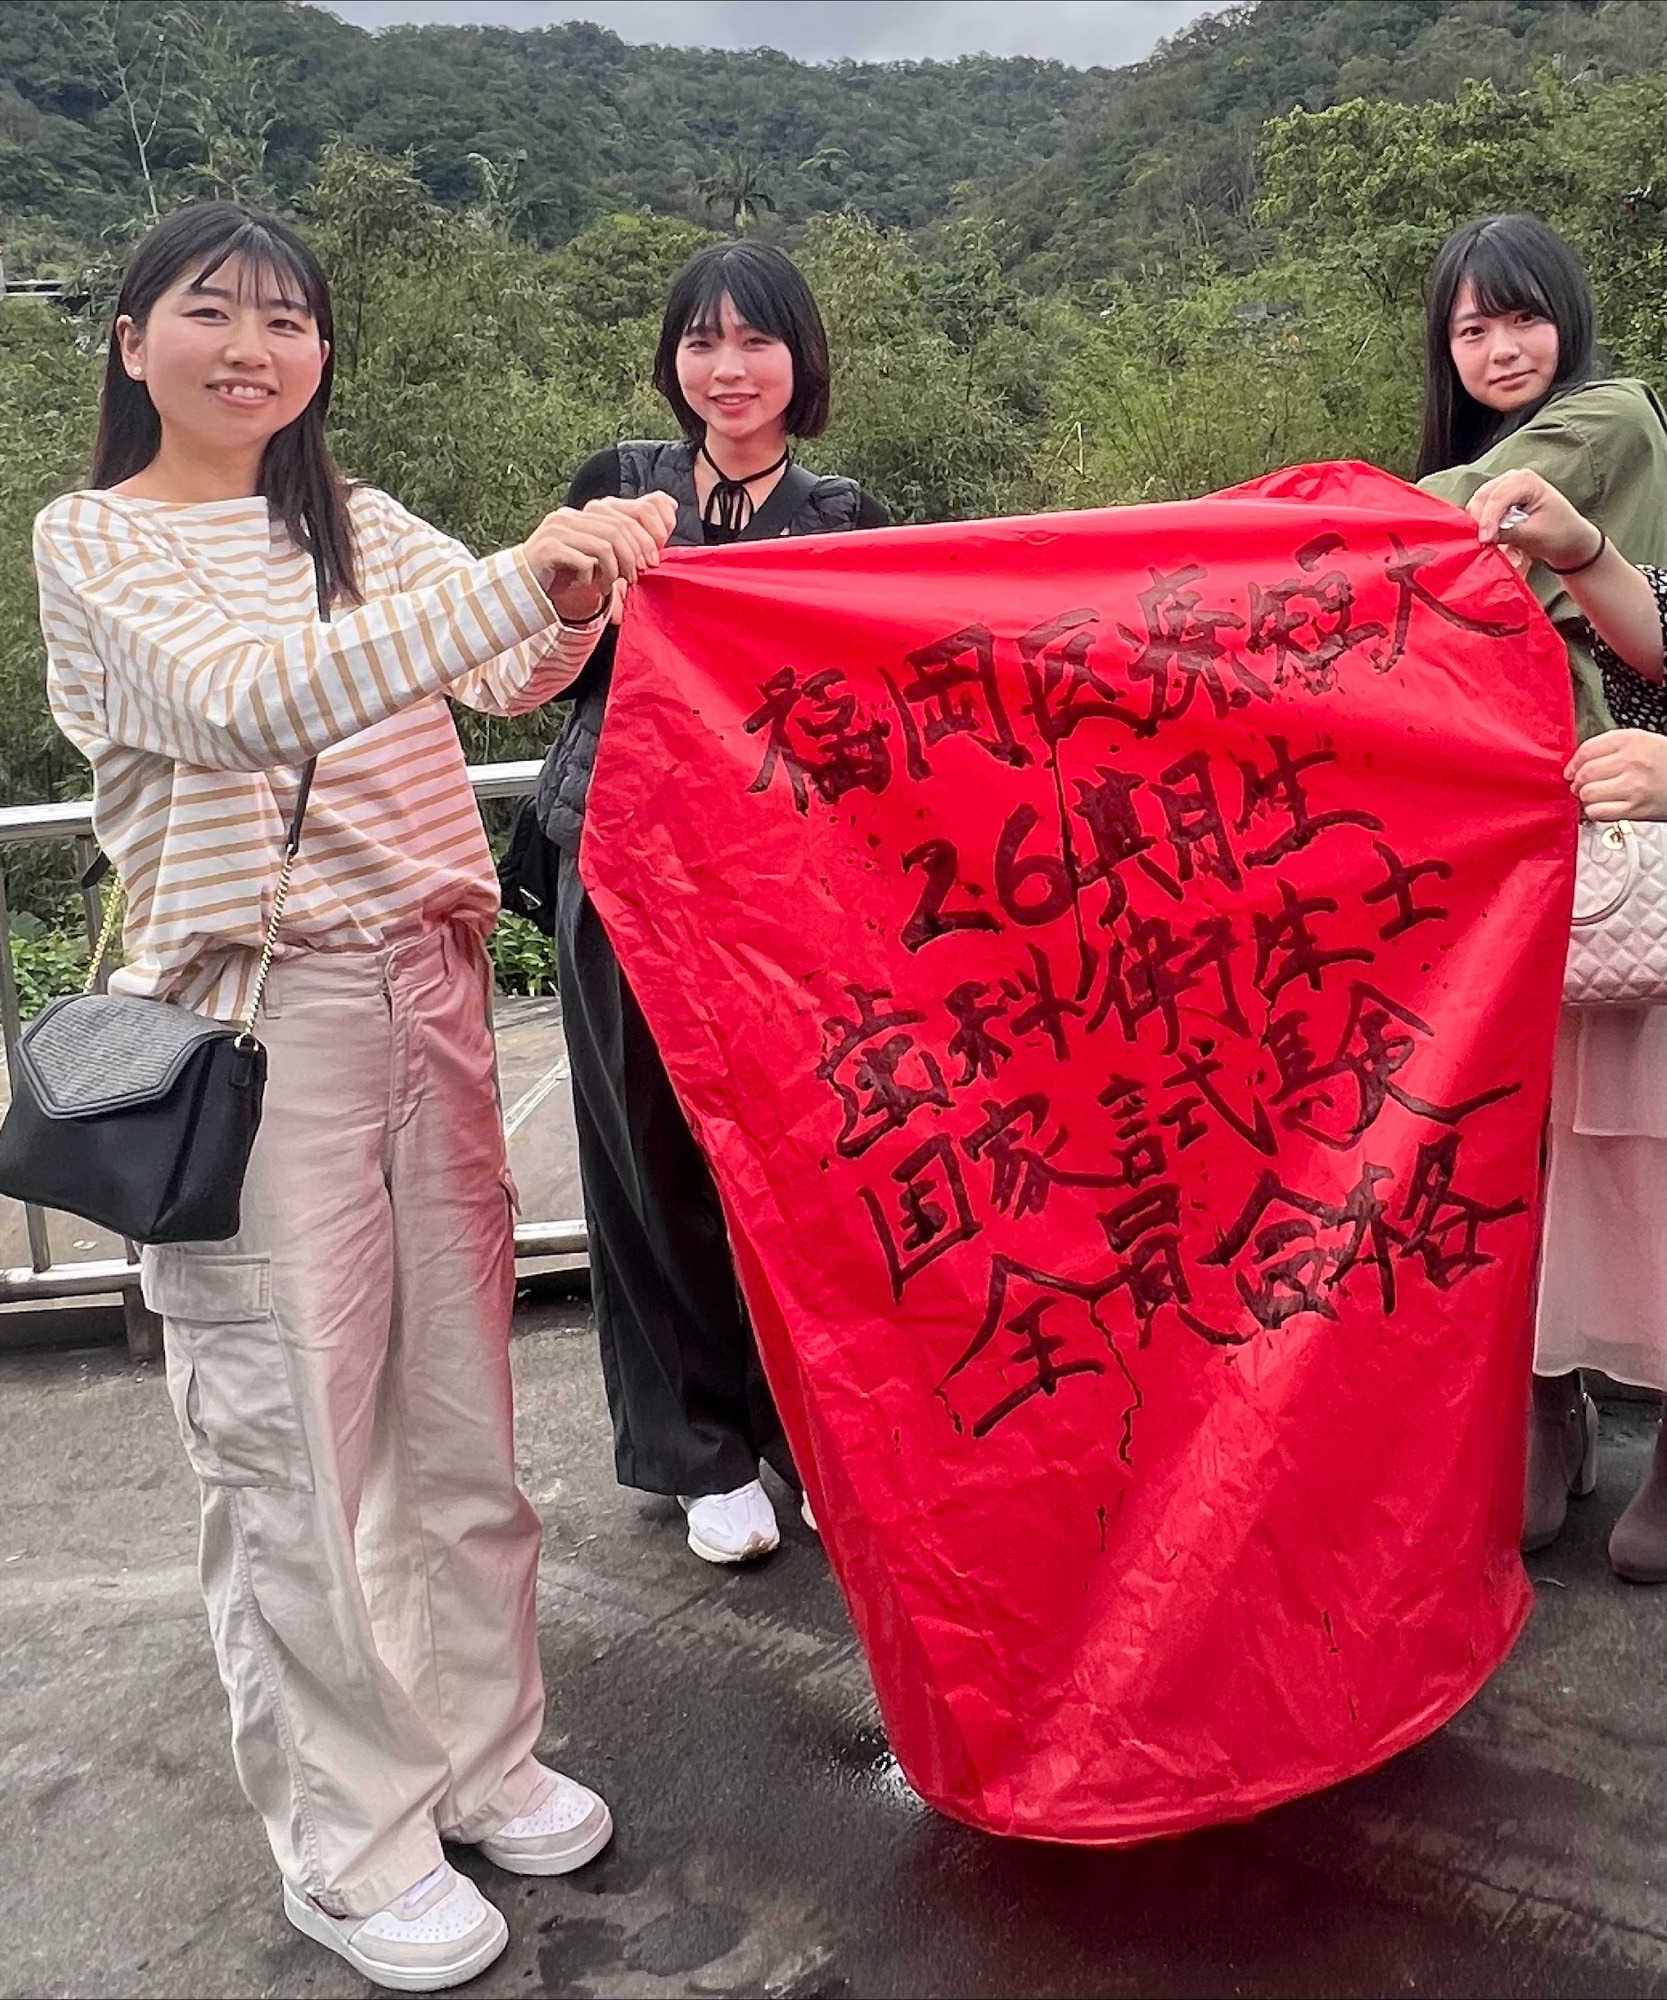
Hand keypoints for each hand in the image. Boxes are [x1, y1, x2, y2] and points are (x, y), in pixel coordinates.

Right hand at [520, 493, 676, 621]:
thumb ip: (619, 547)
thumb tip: (657, 542)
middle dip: (634, 556)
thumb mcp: (595, 559)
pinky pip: (585, 561)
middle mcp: (570, 517)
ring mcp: (557, 530)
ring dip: (615, 570)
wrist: (522, 589)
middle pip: (618, 529)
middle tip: (635, 578)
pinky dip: (593, 578)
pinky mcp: (548, 549)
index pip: (625, 513)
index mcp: (583, 514)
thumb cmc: (563, 575)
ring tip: (612, 586)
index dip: (646, 536)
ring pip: (605, 545)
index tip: (653, 561)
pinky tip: (589, 587)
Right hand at [1468, 469, 1601, 573]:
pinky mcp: (1498, 501)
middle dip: (1479, 521)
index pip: (1498, 497)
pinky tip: (1488, 537)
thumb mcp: (1534, 535)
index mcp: (1526, 480)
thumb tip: (1484, 536)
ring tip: (1487, 542)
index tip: (1485, 541)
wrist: (1569, 539)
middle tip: (1481, 544)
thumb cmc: (1559, 534)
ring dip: (1478, 523)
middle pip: (1482, 497)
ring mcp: (1503, 488)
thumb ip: (1508, 532)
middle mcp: (1512, 478)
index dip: (1488, 519)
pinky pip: (1480, 511)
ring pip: (1477, 504)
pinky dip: (1481, 524)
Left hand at [1566, 729, 1666, 821]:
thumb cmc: (1665, 761)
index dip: (1573, 764)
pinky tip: (1602, 806)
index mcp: (1630, 740)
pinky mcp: (1636, 808)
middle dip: (1578, 782)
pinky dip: (1594, 811)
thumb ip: (1611, 747)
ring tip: (1594, 796)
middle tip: (1580, 786)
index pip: (1586, 751)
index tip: (1570, 771)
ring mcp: (1634, 785)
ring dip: (1586, 797)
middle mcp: (1631, 761)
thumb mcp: (1641, 742)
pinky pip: (1598, 811)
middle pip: (1585, 773)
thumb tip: (1577, 763)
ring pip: (1588, 793)